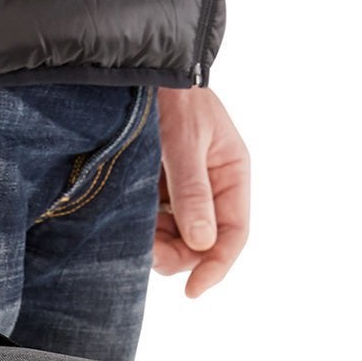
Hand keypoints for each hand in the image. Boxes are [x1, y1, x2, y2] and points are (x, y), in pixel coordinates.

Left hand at [154, 89, 250, 296]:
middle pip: (202, 243)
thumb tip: (203, 242)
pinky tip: (128, 218)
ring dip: (157, 243)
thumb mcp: (184, 143)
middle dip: (178, 255)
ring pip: (175, 238)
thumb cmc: (172, 96)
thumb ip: (192, 193)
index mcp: (231, 173)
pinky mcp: (157, 190)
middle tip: (148, 252)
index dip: (216, 266)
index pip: (234, 234)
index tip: (193, 290)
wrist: (140, 69)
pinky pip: (154, 224)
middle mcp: (211, 186)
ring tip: (134, 229)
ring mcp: (183, 190)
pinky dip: (143, 229)